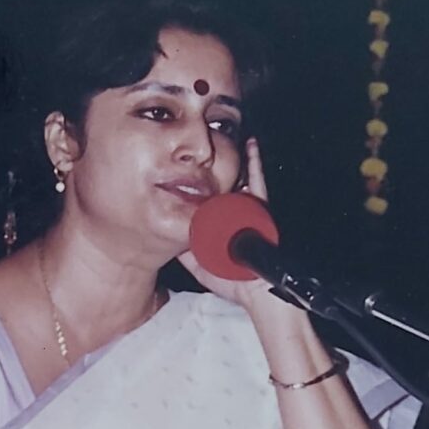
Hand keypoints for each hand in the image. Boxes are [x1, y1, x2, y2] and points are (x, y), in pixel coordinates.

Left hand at [178, 138, 276, 312]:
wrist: (254, 288)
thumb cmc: (233, 280)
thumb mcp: (198, 262)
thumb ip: (184, 249)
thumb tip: (167, 234)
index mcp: (222, 224)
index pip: (208, 200)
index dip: (197, 186)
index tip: (182, 173)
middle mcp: (236, 213)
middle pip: (221, 186)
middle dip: (211, 170)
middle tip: (196, 152)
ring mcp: (249, 209)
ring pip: (237, 179)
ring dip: (230, 161)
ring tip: (219, 139)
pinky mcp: (261, 208)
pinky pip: (258, 180)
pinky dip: (255, 162)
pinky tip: (250, 145)